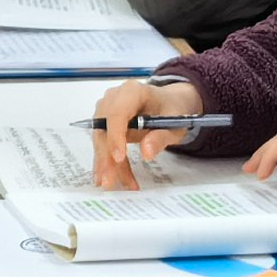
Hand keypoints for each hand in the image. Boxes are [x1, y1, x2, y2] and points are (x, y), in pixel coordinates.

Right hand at [87, 77, 207, 191]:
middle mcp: (114, 98)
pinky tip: (109, 177)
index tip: (119, 158)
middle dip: (106, 157)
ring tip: (113, 184)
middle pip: (104, 129)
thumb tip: (146, 153)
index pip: (117, 113)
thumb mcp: (174, 124)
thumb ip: (160, 137)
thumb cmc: (172, 109)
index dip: (116, 136)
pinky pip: (104, 144)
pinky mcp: (105, 123)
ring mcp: (107, 110)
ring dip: (107, 164)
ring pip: (101, 140)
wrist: (169, 103)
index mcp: (132, 91)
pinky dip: (108, 162)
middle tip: (110, 181)